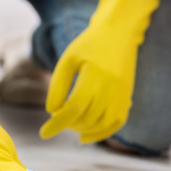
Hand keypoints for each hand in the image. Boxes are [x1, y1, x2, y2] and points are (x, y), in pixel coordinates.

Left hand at [39, 0, 166, 142]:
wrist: (119, 33)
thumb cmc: (90, 44)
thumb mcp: (68, 59)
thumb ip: (58, 85)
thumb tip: (51, 111)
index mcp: (95, 76)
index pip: (74, 108)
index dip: (57, 124)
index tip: (44, 133)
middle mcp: (112, 88)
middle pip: (87, 118)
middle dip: (68, 124)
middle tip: (56, 117)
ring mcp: (122, 94)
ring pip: (102, 124)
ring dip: (82, 130)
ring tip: (69, 123)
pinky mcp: (127, 97)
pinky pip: (117, 123)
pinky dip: (101, 134)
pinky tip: (85, 137)